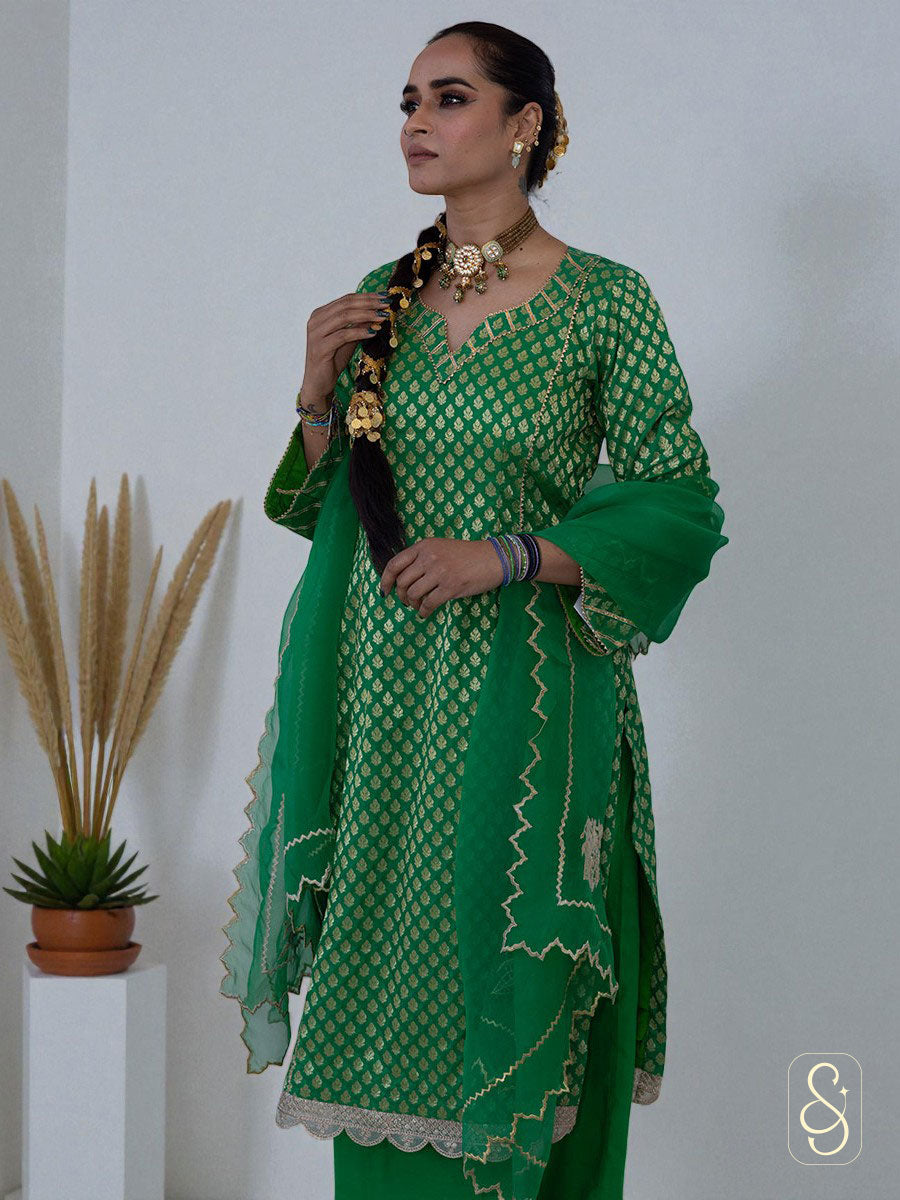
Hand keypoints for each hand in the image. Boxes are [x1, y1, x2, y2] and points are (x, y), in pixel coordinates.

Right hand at [300, 287, 391, 403]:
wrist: (318, 383)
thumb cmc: (333, 359)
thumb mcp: (349, 339)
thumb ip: (359, 325)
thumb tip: (378, 312)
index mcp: (320, 314)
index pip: (346, 299)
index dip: (367, 297)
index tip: (384, 297)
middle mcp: (315, 320)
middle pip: (346, 305)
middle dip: (369, 303)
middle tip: (386, 304)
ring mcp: (316, 333)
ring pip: (344, 317)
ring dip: (367, 315)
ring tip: (383, 317)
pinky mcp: (320, 347)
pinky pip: (343, 335)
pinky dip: (359, 332)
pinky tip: (373, 332)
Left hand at [379, 537, 505, 618]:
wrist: (493, 558)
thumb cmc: (467, 555)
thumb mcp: (440, 548)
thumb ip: (421, 559)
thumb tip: (402, 580)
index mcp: (424, 546)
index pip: (395, 564)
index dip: (385, 580)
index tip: (385, 591)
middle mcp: (429, 557)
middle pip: (402, 582)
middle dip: (401, 596)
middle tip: (406, 602)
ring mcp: (440, 572)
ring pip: (413, 594)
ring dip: (413, 604)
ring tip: (418, 606)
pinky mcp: (451, 586)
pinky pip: (428, 604)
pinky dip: (424, 611)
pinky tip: (425, 613)